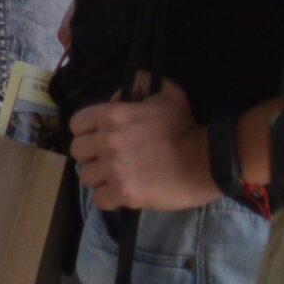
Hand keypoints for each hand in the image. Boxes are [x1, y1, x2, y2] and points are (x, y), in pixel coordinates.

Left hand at [71, 77, 216, 211]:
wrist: (207, 160)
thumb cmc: (186, 127)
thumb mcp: (166, 92)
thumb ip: (141, 83)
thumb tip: (120, 95)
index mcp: (111, 115)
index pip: (76, 124)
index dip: (86, 132)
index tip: (99, 138)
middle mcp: (106, 141)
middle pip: (78, 152)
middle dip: (92, 156)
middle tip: (109, 160)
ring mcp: (113, 168)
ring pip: (86, 177)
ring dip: (100, 179)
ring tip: (117, 178)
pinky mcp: (123, 192)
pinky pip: (100, 200)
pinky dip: (109, 199)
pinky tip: (123, 194)